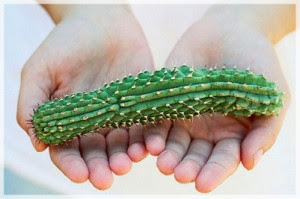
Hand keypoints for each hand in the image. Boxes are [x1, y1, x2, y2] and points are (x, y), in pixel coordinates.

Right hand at [17, 5, 152, 189]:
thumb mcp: (40, 71)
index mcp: (68, 119)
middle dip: (101, 166)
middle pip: (97, 152)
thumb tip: (37, 143)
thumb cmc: (66, 43)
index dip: (72, 164)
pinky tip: (149, 145)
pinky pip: (145, 125)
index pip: (68, 150)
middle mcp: (94, 121)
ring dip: (125, 156)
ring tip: (128, 162)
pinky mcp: (141, 103)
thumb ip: (32, 105)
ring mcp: (119, 113)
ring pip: (122, 143)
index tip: (79, 174)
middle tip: (107, 178)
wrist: (101, 20)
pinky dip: (147, 137)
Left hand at [143, 5, 291, 192]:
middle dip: (188, 166)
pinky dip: (154, 133)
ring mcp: (186, 117)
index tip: (203, 184)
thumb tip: (249, 163)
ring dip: (168, 154)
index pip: (223, 159)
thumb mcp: (272, 97)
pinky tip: (150, 142)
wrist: (231, 31)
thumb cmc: (258, 63)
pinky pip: (158, 120)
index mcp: (233, 134)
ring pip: (174, 142)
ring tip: (163, 163)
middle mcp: (207, 131)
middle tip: (179, 175)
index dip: (214, 172)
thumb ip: (265, 130)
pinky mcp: (168, 102)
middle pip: (196, 155)